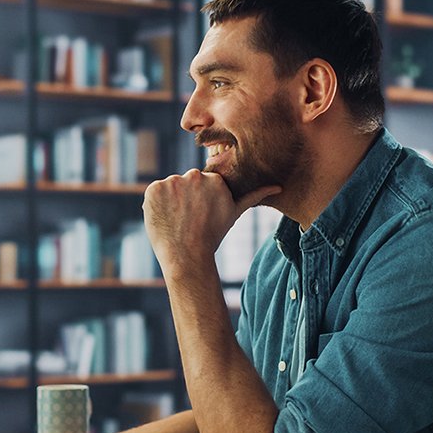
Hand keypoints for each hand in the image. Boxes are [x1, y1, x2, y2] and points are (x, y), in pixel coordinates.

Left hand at [142, 169, 279, 274]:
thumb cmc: (212, 236)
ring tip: (176, 221)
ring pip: (169, 188)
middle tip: (188, 220)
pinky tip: (164, 219)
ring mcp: (172, 182)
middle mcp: (194, 176)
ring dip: (169, 201)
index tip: (200, 216)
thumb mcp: (234, 213)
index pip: (201, 184)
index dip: (198, 201)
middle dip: (184, 199)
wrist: (187, 256)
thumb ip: (253, 196)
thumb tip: (278, 187)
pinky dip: (155, 205)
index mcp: (214, 180)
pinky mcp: (153, 189)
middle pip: (185, 184)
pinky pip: (153, 194)